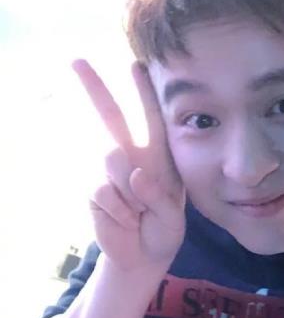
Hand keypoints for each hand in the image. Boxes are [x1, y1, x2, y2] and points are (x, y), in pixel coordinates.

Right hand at [73, 59, 185, 272]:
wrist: (143, 257)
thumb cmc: (164, 230)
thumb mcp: (173, 216)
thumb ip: (158, 196)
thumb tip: (134, 175)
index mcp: (157, 156)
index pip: (150, 118)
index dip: (142, 92)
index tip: (136, 64)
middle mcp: (131, 157)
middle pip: (110, 117)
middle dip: (94, 88)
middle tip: (76, 60)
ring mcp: (108, 173)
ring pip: (113, 159)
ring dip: (132, 193)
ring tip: (141, 213)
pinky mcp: (94, 192)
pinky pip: (104, 192)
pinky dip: (120, 211)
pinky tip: (127, 221)